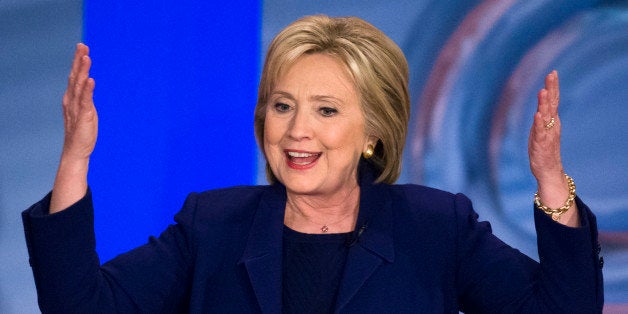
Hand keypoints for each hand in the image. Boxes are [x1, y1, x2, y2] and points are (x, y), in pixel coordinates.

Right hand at [50, 43, 97, 212]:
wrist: (76, 151)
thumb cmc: (82, 131)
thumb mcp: (85, 111)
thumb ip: (86, 99)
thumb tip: (89, 87)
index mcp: (72, 98)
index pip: (75, 76)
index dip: (78, 62)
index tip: (82, 48)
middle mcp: (72, 100)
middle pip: (75, 76)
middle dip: (79, 61)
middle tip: (82, 46)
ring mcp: (77, 108)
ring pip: (79, 85)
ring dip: (83, 70)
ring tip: (86, 57)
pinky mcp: (84, 116)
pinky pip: (86, 101)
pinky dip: (88, 90)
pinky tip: (91, 79)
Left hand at [528, 70, 577, 225]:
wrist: (548, 171)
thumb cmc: (543, 149)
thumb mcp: (540, 129)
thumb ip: (541, 116)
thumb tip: (540, 102)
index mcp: (551, 121)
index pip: (553, 100)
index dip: (553, 87)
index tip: (553, 72)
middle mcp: (551, 125)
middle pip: (552, 104)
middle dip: (551, 89)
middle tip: (552, 75)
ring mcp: (547, 135)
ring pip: (546, 116)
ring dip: (544, 104)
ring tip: (543, 91)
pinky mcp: (541, 145)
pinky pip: (540, 133)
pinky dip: (539, 123)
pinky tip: (538, 115)